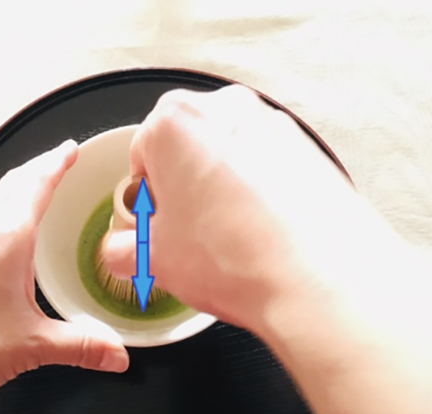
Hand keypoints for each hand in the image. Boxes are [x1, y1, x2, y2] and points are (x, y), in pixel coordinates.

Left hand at [0, 140, 128, 413]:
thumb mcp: (30, 345)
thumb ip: (80, 346)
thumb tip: (115, 354)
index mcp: (5, 237)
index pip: (37, 183)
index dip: (57, 162)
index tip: (70, 148)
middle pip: (13, 183)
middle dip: (39, 167)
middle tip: (57, 161)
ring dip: (17, 188)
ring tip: (34, 192)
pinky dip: (0, 214)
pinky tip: (4, 238)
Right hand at [103, 85, 431, 413]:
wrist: (320, 276)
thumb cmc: (238, 255)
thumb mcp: (155, 259)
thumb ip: (122, 249)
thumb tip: (121, 251)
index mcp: (174, 122)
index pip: (141, 155)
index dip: (144, 196)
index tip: (154, 220)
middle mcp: (224, 109)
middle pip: (184, 149)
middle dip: (180, 188)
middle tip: (186, 230)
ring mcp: (270, 124)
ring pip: (225, 155)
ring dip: (218, 189)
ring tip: (226, 237)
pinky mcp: (304, 146)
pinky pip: (264, 164)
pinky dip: (255, 190)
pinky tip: (257, 230)